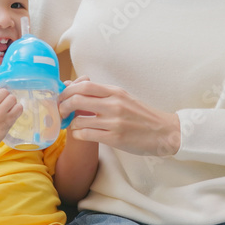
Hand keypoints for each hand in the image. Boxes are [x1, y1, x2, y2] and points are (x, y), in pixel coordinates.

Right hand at [0, 84, 22, 147]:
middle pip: (4, 91)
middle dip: (5, 97)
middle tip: (3, 104)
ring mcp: (0, 113)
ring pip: (12, 98)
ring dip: (12, 103)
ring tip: (8, 109)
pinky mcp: (8, 120)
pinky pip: (19, 108)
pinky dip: (18, 109)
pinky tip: (13, 113)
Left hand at [59, 80, 180, 156]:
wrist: (164, 132)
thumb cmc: (141, 115)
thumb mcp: (123, 98)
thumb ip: (101, 93)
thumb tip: (74, 86)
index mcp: (116, 92)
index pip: (84, 85)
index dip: (67, 91)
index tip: (61, 97)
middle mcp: (114, 105)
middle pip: (77, 100)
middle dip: (63, 106)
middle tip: (60, 111)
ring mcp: (114, 122)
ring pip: (79, 120)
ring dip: (70, 124)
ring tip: (71, 125)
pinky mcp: (115, 138)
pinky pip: (87, 135)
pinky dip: (78, 134)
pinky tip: (80, 134)